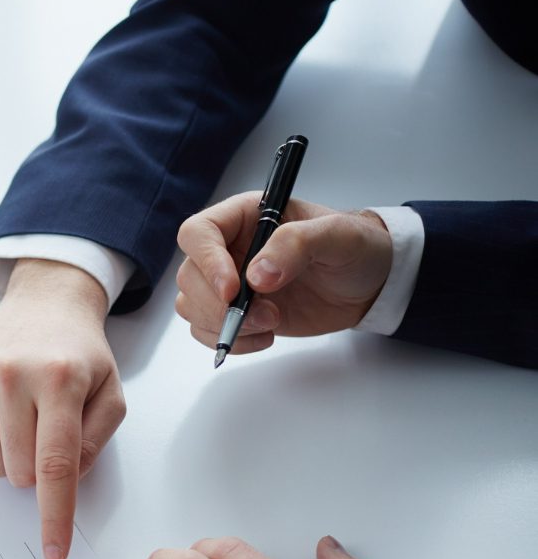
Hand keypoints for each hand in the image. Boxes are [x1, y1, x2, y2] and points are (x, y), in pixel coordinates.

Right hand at [0, 259, 124, 558]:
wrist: (43, 302)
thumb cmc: (79, 353)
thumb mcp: (110, 392)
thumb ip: (95, 440)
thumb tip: (64, 482)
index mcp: (60, 379)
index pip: (54, 465)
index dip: (54, 515)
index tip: (54, 552)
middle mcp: (12, 374)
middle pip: (19, 471)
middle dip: (36, 469)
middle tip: (46, 431)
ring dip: (9, 455)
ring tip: (23, 417)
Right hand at [175, 192, 394, 354]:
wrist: (368, 285)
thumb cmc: (355, 249)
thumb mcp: (338, 236)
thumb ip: (297, 244)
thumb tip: (256, 276)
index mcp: (245, 217)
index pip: (198, 233)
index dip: (206, 261)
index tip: (233, 290)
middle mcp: (228, 248)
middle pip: (189, 276)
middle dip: (219, 304)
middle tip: (267, 316)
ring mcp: (228, 283)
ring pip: (191, 305)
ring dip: (224, 324)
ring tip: (271, 325)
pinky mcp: (234, 313)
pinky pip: (206, 330)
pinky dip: (230, 341)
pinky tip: (264, 337)